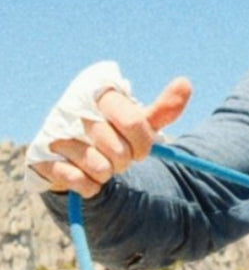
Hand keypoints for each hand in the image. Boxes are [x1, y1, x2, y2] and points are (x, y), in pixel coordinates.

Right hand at [30, 75, 191, 197]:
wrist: (71, 150)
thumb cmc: (111, 131)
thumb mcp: (137, 121)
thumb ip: (161, 109)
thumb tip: (185, 84)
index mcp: (100, 94)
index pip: (135, 123)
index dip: (143, 143)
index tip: (141, 147)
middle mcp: (73, 108)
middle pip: (119, 151)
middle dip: (124, 160)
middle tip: (117, 155)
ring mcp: (55, 133)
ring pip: (100, 168)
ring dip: (106, 173)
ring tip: (98, 162)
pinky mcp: (42, 160)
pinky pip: (80, 183)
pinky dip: (89, 185)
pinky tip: (83, 174)